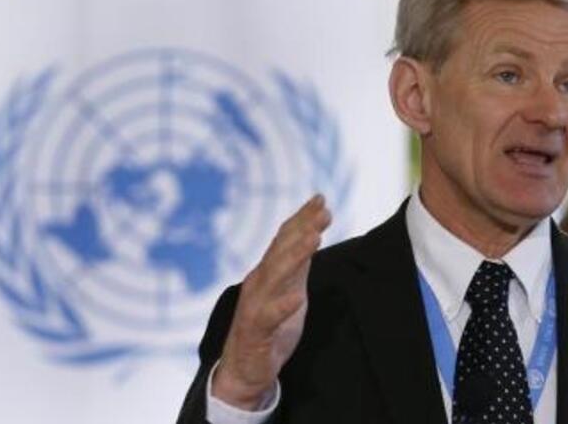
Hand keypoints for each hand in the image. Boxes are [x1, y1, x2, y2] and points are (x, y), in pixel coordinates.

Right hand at [212, 194, 331, 409]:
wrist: (244, 369)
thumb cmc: (269, 327)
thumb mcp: (289, 288)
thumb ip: (297, 263)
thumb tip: (312, 231)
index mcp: (267, 272)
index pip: (284, 239)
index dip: (301, 218)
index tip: (321, 199)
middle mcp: (258, 283)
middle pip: (281, 251)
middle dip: (302, 229)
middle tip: (323, 211)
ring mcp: (255, 306)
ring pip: (275, 277)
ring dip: (294, 257)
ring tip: (314, 239)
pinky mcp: (255, 333)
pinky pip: (269, 318)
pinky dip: (282, 307)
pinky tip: (297, 299)